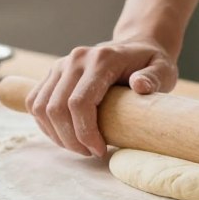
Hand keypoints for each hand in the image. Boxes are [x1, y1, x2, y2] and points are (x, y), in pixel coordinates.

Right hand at [28, 38, 177, 156]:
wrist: (136, 46)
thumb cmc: (150, 63)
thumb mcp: (163, 69)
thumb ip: (154, 78)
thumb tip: (139, 85)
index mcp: (101, 59)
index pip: (79, 102)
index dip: (84, 133)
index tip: (100, 150)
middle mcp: (76, 59)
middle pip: (56, 108)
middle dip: (70, 139)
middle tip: (90, 153)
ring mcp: (61, 65)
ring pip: (41, 107)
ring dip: (56, 135)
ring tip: (79, 147)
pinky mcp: (53, 73)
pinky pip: (35, 102)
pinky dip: (45, 124)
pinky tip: (64, 135)